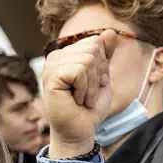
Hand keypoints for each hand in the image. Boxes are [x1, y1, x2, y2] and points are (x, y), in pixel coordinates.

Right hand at [43, 30, 117, 158]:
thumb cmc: (89, 108)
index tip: (94, 84)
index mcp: (67, 55)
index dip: (102, 65)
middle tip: (88, 93)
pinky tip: (76, 100)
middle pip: (93, 48)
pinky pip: (79, 71)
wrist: (80, 131)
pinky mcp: (51, 77)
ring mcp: (51, 66)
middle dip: (98, 74)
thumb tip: (111, 31)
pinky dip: (84, 89)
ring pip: (87, 59)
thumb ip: (105, 54)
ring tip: (82, 99)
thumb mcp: (102, 76)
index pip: (95, 42)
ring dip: (91, 85)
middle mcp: (56, 57)